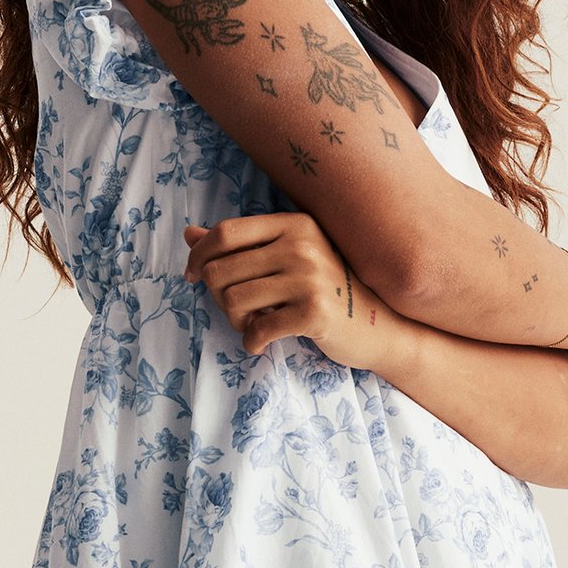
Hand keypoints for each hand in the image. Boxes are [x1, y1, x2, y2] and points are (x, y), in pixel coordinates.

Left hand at [183, 213, 399, 366]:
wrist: (378, 326)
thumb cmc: (327, 291)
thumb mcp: (288, 257)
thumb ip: (240, 245)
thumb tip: (189, 234)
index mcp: (294, 224)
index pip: (226, 232)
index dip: (199, 256)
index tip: (191, 277)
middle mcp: (301, 245)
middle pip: (221, 269)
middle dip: (218, 297)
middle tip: (237, 311)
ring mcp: (309, 278)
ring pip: (233, 300)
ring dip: (234, 321)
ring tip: (252, 326)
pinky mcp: (314, 313)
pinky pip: (257, 329)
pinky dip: (252, 342)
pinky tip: (261, 343)